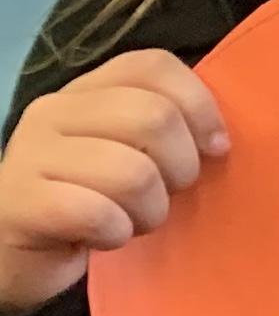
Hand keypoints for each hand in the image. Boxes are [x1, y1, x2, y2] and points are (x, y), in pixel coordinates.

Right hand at [0, 51, 230, 315]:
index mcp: (87, 90)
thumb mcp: (131, 154)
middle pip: (154, 118)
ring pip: (132, 172)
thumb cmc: (88, 201)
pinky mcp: (19, 201)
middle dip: (181, 169)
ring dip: (150, 210)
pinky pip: (95, 212)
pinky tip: (103, 237)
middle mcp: (54, 110)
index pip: (154, 66)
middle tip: (164, 195)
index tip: (214, 149)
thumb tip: (220, 139)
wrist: (10, 249)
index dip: (200, 106)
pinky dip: (116, 232)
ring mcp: (30, 153)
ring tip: (131, 220)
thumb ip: (167, 131)